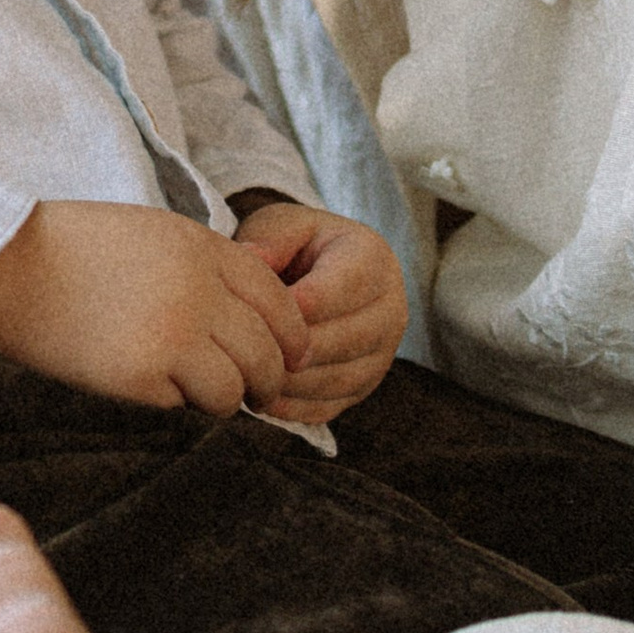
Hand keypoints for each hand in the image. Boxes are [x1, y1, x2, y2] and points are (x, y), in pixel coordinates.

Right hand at [0, 200, 309, 413]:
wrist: (4, 266)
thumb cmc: (72, 247)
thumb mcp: (152, 233)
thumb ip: (206, 266)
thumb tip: (252, 319)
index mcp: (202, 248)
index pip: (279, 300)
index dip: (291, 334)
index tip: (289, 355)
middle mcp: (198, 291)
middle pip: (268, 351)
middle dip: (268, 378)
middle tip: (258, 392)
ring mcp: (171, 335)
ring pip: (234, 389)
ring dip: (224, 397)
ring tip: (200, 392)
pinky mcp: (139, 377)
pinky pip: (184, 404)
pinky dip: (174, 401)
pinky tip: (147, 382)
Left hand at [232, 202, 405, 423]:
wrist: (325, 272)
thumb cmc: (298, 246)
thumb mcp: (283, 225)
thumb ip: (269, 239)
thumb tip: (249, 258)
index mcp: (374, 260)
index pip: (342, 289)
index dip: (297, 305)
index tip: (255, 314)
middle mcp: (390, 310)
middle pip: (344, 340)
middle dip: (291, 348)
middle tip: (243, 352)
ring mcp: (383, 353)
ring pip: (337, 378)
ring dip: (289, 382)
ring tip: (245, 375)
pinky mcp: (365, 386)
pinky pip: (331, 406)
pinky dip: (294, 407)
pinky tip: (259, 398)